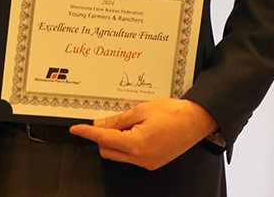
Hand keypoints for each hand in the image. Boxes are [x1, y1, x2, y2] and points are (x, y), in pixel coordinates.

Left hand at [68, 98, 216, 170]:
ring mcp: (148, 162)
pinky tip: (136, 131)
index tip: (76, 129)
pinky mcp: (153, 162)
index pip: (104, 139)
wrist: (196, 120)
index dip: (87, 133)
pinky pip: (132, 156)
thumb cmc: (174, 113)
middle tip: (108, 120)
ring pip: (119, 155)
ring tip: (128, 123)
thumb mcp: (142, 110)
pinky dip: (127, 144)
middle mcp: (141, 158)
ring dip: (115, 141)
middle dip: (102, 136)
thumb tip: (100, 124)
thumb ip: (118, 119)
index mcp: (136, 144)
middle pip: (107, 150)